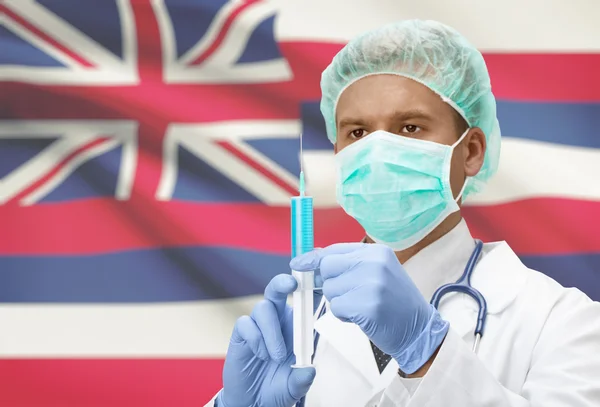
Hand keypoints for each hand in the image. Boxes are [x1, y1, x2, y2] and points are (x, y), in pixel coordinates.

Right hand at [218, 274, 316, 406]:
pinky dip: (255, 338)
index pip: (303, 299)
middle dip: (284, 282)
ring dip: (272, 331)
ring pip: (263, 307)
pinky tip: (260, 355)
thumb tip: (309, 371)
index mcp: (296, 325)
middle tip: (291, 284)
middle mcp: (278, 319)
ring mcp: (258, 325)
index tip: (315, 279)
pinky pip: (246, 324)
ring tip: (275, 357)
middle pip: (278, 289)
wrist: (254, 401)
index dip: (308, 285)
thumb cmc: (278, 387)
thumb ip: (302, 379)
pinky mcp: (241, 333)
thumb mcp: (295, 387)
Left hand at [290, 243, 448, 373]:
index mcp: (376, 251)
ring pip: (330, 289)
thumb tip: (312, 258)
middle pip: (327, 267)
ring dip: (339, 302)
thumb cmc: (394, 302)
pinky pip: (337, 308)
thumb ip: (349, 263)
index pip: (334, 249)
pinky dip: (344, 316)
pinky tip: (362, 317)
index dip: (314, 259)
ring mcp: (372, 283)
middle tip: (349, 295)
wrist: (419, 329)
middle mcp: (374, 263)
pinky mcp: (368, 305)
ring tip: (361, 306)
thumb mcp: (377, 273)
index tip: (298, 264)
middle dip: (331, 283)